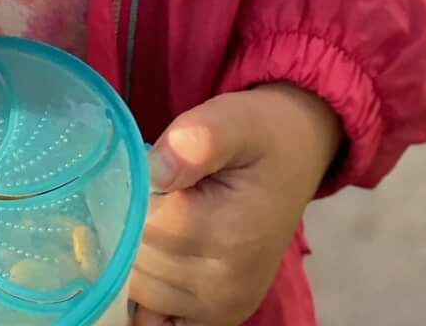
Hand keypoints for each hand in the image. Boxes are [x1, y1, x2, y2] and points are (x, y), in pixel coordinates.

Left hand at [129, 86, 343, 325]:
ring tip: (164, 213)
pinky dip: (149, 294)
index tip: (144, 166)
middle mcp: (225, 284)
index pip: (143, 224)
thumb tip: (157, 170)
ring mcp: (222, 307)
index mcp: (227, 234)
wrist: (296, 158)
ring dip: (137, 252)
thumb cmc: (258, 135)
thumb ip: (198, 138)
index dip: (130, 192)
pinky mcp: (219, 316)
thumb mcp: (234, 119)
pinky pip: (159, 320)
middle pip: (138, 260)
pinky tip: (157, 257)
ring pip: (140, 288)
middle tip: (156, 187)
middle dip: (131, 221)